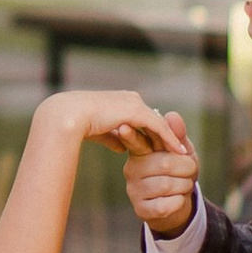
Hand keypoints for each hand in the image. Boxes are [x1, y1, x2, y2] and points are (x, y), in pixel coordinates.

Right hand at [43, 86, 169, 150]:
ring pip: (159, 122)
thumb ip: (113, 136)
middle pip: (154, 119)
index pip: (143, 117)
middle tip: (178, 150)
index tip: (162, 145)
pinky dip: (169, 139)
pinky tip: (178, 151)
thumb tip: (122, 146)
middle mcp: (130, 99)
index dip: (153, 131)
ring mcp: (134, 103)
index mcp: (120, 101)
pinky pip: (159, 127)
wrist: (69, 115)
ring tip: (182, 153)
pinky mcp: (136, 112)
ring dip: (171, 138)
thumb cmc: (78, 123)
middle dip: (166, 135)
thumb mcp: (99, 130)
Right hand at [118, 112, 199, 238]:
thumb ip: (178, 135)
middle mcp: (132, 168)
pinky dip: (179, 202)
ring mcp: (134, 189)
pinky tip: (177, 199)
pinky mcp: (140, 208)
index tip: (124, 127)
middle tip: (191, 170)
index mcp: (141, 151)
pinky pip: (164, 205)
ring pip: (166, 185)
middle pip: (165, 164)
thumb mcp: (182, 151)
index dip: (130, 135)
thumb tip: (172, 115)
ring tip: (184, 184)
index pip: (135, 141)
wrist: (178, 203)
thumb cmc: (179, 172)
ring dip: (185, 185)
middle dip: (187, 168)